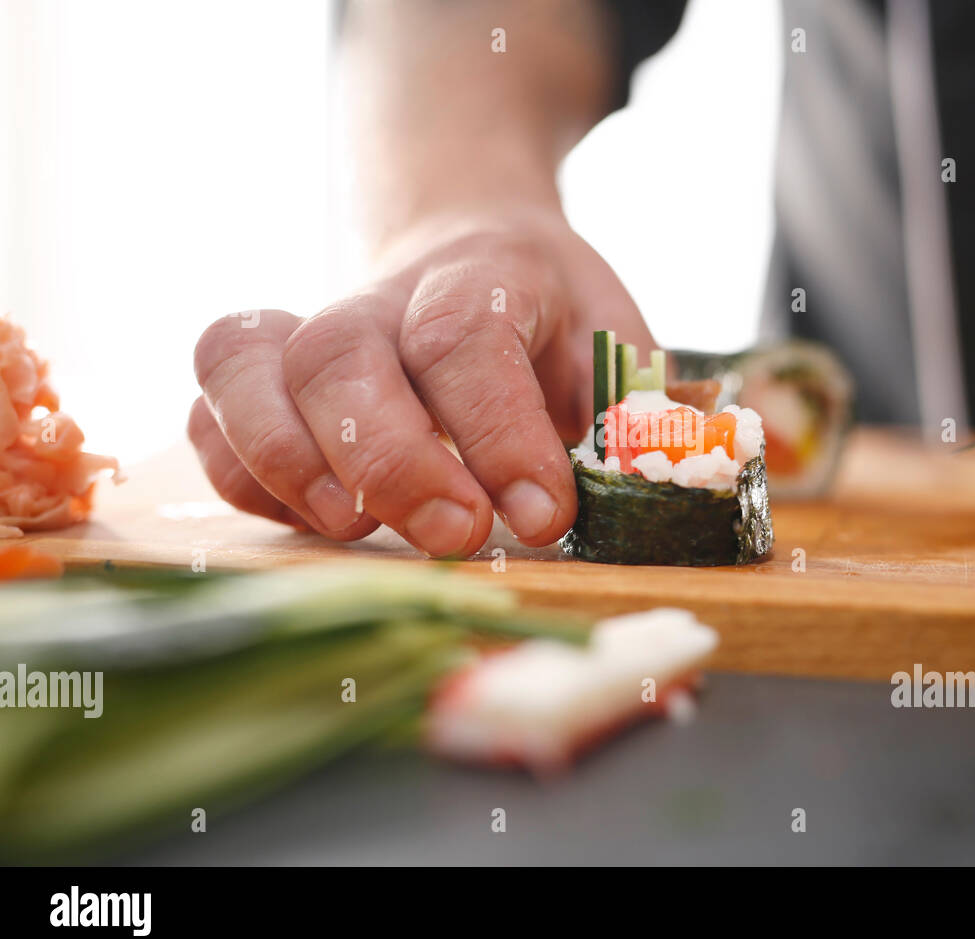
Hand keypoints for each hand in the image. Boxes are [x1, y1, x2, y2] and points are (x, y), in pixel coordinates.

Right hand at [189, 204, 655, 555]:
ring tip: (353, 529)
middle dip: (388, 458)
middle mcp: (385, 295)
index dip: (498, 432)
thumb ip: (627, 410)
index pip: (467, 337)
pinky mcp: (268, 374)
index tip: (545, 517)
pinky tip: (314, 518)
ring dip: (286, 459)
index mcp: (488, 273)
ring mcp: (313, 328)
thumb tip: (641, 483)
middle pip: (341, 351)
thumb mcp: (617, 344)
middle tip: (454, 536)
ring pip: (245, 363)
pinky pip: (211, 411)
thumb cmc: (553, 318)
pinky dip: (241, 472)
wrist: (473, 245)